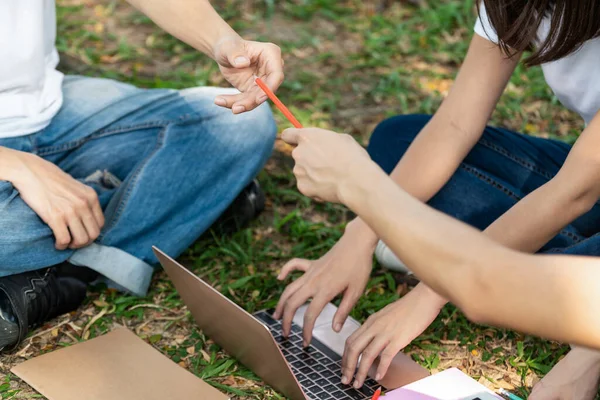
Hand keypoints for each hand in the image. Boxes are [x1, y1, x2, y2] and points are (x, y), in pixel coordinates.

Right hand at [9, 151, 103, 249]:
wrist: (30, 171)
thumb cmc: (50, 178)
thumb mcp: (75, 186)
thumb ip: (83, 199)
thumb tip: (86, 216)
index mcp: (91, 196)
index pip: (100, 224)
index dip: (92, 232)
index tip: (82, 233)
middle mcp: (84, 204)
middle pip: (94, 234)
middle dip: (84, 242)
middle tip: (74, 242)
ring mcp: (70, 211)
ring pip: (82, 240)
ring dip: (73, 245)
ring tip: (66, 243)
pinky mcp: (55, 217)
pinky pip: (65, 240)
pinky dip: (61, 245)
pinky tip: (57, 243)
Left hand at [213, 36, 283, 113]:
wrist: (224, 53)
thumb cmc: (228, 46)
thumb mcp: (228, 47)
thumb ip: (235, 54)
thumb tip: (243, 63)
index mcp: (271, 55)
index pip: (277, 75)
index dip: (270, 88)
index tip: (259, 99)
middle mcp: (270, 70)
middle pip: (267, 91)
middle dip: (252, 101)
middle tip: (235, 108)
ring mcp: (263, 82)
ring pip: (255, 99)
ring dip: (240, 104)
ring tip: (220, 101)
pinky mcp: (254, 91)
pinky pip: (246, 101)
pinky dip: (233, 102)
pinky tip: (219, 100)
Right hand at [273, 219, 377, 344]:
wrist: (357, 243)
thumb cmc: (359, 267)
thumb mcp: (356, 292)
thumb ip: (343, 311)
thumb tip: (335, 329)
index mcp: (325, 290)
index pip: (310, 315)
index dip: (306, 331)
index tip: (306, 342)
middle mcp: (313, 281)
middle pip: (293, 303)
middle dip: (286, 320)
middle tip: (286, 334)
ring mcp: (310, 271)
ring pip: (289, 288)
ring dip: (281, 303)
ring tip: (277, 316)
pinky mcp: (311, 263)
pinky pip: (294, 265)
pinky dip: (285, 271)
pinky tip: (279, 278)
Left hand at [281, 128, 377, 203]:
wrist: (355, 180)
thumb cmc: (353, 157)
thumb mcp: (342, 139)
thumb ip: (326, 141)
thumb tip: (324, 145)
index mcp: (307, 137)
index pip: (287, 135)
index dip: (292, 138)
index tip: (296, 142)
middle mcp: (298, 153)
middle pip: (298, 155)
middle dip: (309, 158)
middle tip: (327, 163)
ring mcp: (298, 171)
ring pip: (303, 171)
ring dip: (313, 173)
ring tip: (333, 177)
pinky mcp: (302, 187)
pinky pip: (307, 186)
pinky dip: (316, 187)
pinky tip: (330, 187)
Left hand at [341, 284, 445, 387]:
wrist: (424, 297)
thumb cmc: (409, 307)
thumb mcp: (386, 316)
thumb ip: (378, 328)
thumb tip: (374, 342)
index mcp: (371, 321)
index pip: (351, 341)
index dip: (345, 357)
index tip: (344, 368)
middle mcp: (375, 327)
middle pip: (354, 348)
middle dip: (347, 367)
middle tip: (346, 380)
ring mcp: (386, 332)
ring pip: (367, 355)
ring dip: (360, 372)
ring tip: (358, 384)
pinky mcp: (399, 338)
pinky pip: (386, 356)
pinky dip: (381, 368)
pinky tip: (378, 377)